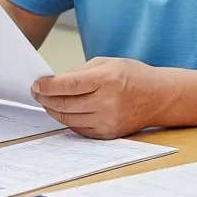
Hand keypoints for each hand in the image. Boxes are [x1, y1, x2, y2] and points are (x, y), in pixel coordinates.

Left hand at [31, 57, 168, 138]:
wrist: (159, 97)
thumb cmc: (133, 76)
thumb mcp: (108, 63)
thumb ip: (80, 72)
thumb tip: (54, 82)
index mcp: (107, 79)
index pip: (68, 85)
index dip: (47, 86)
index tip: (36, 84)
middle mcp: (108, 102)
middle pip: (65, 105)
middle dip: (45, 99)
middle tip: (37, 93)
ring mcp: (108, 120)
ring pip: (69, 119)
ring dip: (53, 110)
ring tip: (48, 102)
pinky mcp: (108, 133)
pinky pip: (79, 129)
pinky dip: (68, 120)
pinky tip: (65, 112)